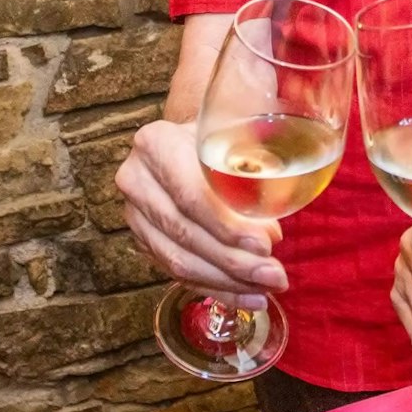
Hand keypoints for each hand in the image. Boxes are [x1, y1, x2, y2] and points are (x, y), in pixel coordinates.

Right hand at [116, 119, 286, 307]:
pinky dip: (215, 288)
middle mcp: (136, 179)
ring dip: (226, 281)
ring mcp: (136, 214)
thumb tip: (274, 190)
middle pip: (185, 232)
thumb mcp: (242, 115)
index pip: (191, 194)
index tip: (268, 242)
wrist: (195, 137)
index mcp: (155, 143)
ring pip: (178, 260)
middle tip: (275, 274)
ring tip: (267, 289)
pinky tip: (247, 296)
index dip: (228, 224)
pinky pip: (178, 273)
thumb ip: (257, 134)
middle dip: (234, 260)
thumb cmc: (224, 125)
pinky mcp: (144, 241)